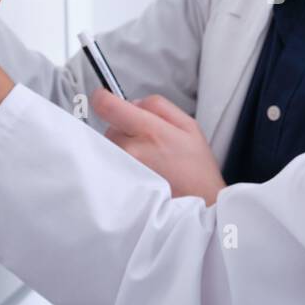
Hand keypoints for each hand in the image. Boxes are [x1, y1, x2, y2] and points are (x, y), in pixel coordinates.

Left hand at [91, 89, 226, 204]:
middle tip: (147, 142)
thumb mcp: (189, 126)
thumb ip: (159, 106)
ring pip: (109, 147)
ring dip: (122, 149)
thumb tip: (133, 102)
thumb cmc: (197, 170)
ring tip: (147, 160)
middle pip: (109, 127)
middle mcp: (131, 150)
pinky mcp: (119, 187)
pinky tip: (141, 172)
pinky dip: (121, 165)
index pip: (107, 106)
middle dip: (123, 129)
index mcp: (150, 130)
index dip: (102, 98)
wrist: (202, 206)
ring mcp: (123, 170)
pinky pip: (110, 166)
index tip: (103, 97)